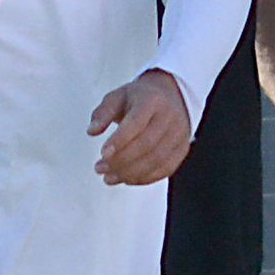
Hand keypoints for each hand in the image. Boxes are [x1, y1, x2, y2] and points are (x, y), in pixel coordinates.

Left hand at [89, 67, 194, 185]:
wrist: (170, 95)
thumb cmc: (140, 98)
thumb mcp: (117, 97)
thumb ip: (102, 113)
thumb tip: (92, 131)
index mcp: (152, 100)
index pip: (137, 122)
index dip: (120, 140)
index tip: (103, 153)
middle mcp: (170, 116)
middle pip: (147, 144)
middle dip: (121, 161)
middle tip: (100, 168)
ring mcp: (179, 134)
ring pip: (156, 160)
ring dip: (130, 173)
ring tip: (108, 177)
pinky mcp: (182, 149)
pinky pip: (165, 169)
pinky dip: (144, 178)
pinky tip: (126, 179)